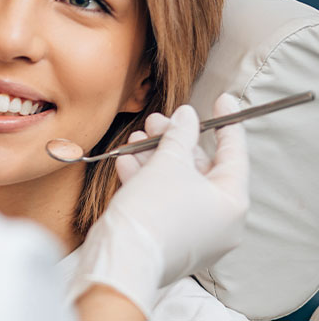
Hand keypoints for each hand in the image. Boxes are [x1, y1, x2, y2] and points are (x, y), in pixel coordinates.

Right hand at [69, 94, 248, 316]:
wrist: (122, 258)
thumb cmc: (153, 211)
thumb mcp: (168, 162)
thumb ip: (180, 135)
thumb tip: (186, 116)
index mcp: (232, 202)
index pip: (235, 154)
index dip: (226, 123)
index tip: (221, 99)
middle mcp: (221, 221)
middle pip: (201, 168)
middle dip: (175, 141)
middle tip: (157, 121)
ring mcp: (196, 233)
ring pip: (178, 184)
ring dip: (156, 158)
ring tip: (136, 139)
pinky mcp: (171, 239)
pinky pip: (165, 202)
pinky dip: (148, 181)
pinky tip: (126, 161)